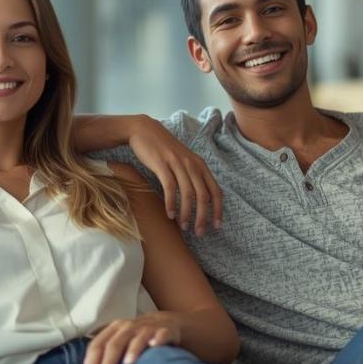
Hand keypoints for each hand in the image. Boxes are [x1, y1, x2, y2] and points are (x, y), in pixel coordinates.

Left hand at [82, 313, 181, 363]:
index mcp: (112, 331)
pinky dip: (158, 339)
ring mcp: (146, 328)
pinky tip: (155, 345)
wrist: (166, 324)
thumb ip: (103, 361)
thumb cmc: (136, 341)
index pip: (96, 347)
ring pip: (136, 338)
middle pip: (113, 345)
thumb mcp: (119, 346)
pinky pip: (161, 333)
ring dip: (131, 350)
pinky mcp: (165, 330)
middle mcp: (127, 327)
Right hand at [129, 117, 222, 234]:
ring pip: (188, 194)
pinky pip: (170, 187)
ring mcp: (177, 163)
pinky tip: (170, 214)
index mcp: (200, 165)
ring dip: (187, 213)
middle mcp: (192, 164)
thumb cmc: (164, 150)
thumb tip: (199, 199)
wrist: (144, 130)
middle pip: (203, 196)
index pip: (216, 191)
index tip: (216, 226)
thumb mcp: (184, 161)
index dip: (218, 210)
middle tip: (199, 232)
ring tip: (184, 226)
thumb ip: (192, 176)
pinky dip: (171, 203)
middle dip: (203, 217)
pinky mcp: (162, 164)